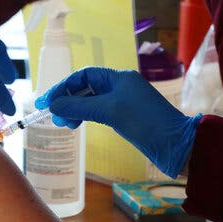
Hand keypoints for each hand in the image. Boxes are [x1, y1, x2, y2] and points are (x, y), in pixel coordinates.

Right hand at [34, 67, 201, 177]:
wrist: (176, 145)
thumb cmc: (145, 122)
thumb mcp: (109, 111)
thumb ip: (79, 106)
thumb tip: (53, 104)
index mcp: (119, 78)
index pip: (83, 76)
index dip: (63, 87)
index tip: (47, 101)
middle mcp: (120, 86)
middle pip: (85, 88)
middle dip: (67, 100)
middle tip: (55, 116)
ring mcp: (122, 102)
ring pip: (90, 101)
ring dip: (74, 110)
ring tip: (65, 124)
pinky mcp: (124, 117)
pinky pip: (98, 112)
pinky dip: (85, 117)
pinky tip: (77, 124)